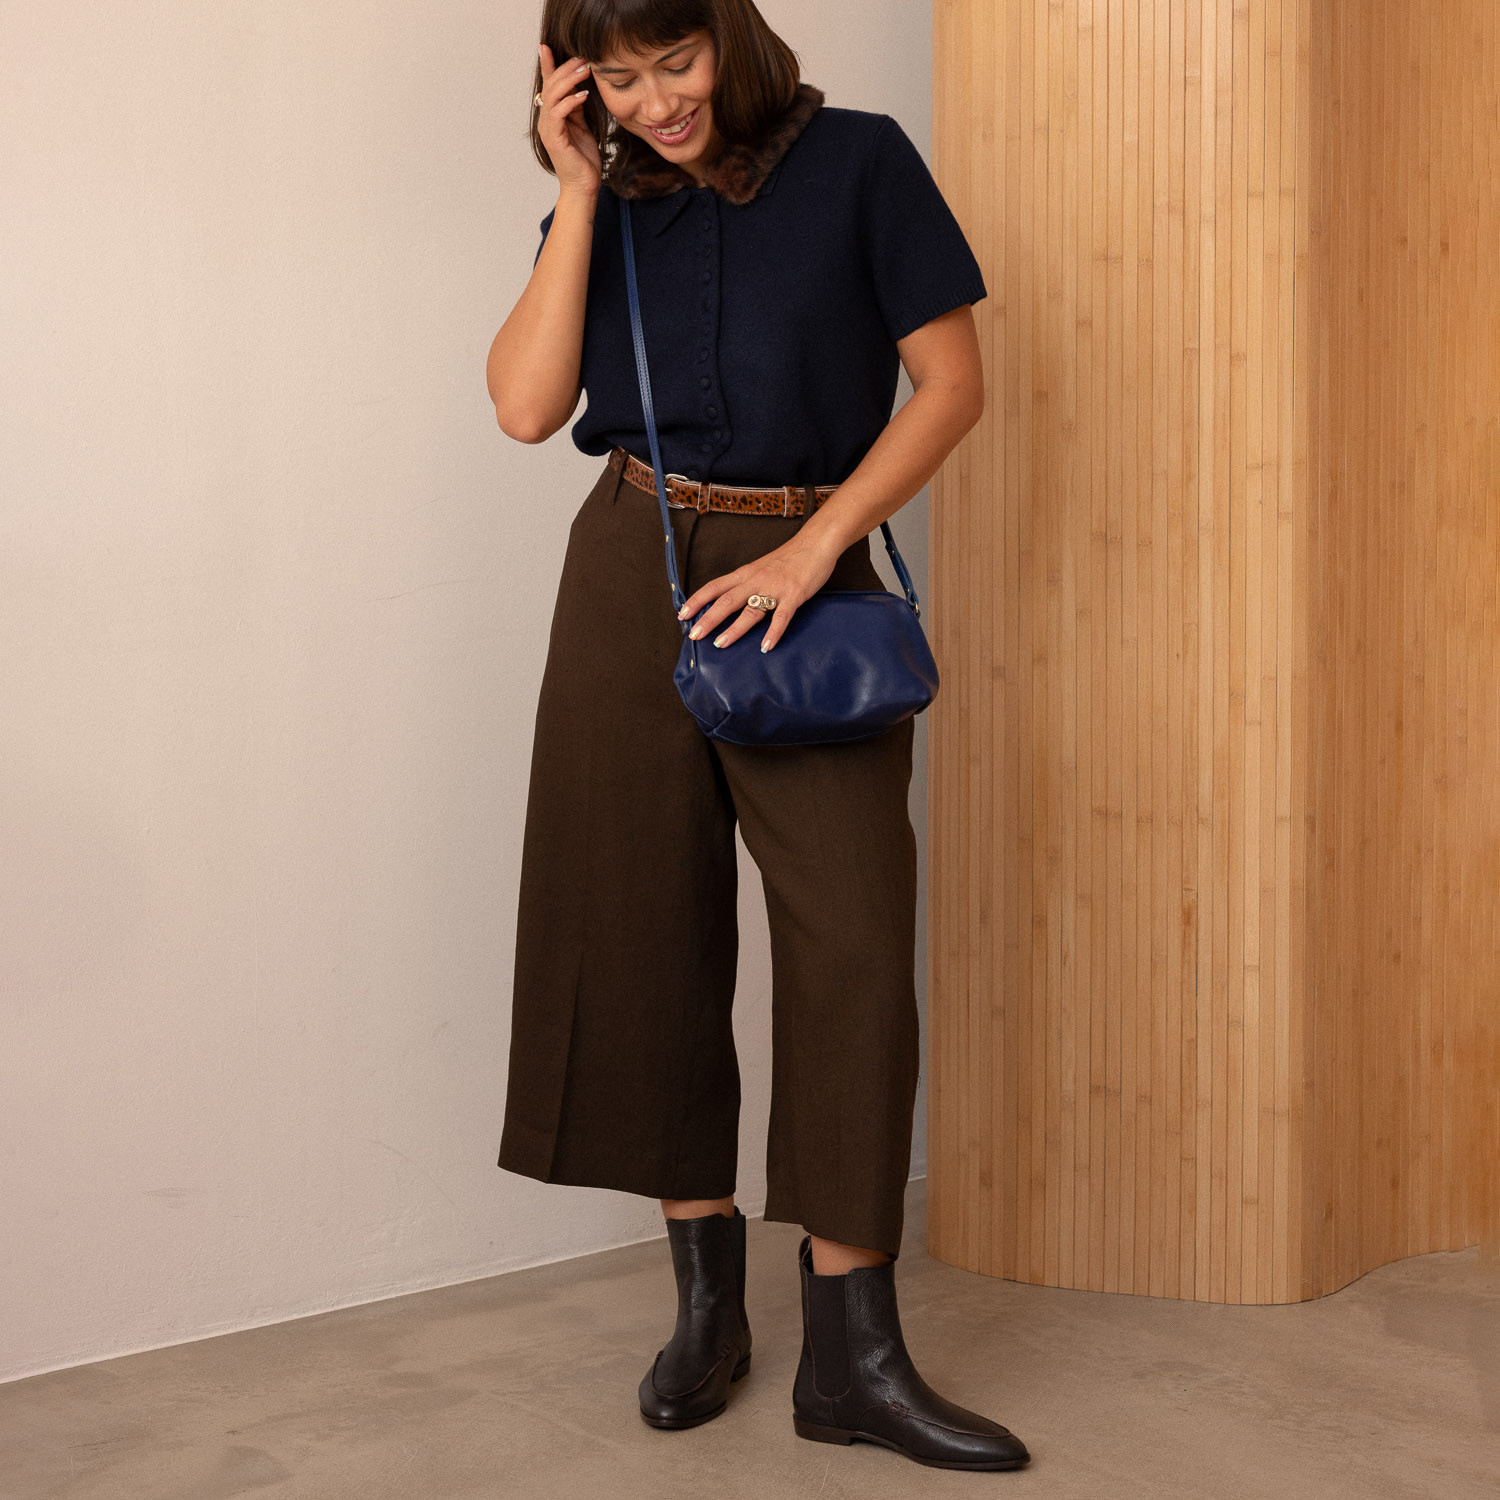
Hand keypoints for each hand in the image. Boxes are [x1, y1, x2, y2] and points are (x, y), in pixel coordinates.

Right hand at [535, 42, 600, 193]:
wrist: (584, 186)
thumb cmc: (583, 159)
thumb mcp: (581, 126)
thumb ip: (576, 108)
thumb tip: (578, 88)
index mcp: (551, 116)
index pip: (548, 85)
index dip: (548, 65)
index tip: (549, 45)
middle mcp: (546, 120)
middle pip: (550, 86)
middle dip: (566, 68)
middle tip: (583, 58)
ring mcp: (548, 129)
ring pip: (553, 95)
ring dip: (569, 80)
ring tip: (585, 70)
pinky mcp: (555, 139)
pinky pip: (559, 113)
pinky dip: (570, 101)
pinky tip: (583, 95)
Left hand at [676, 531, 839, 651]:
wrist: (815, 543)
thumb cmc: (789, 558)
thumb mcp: (761, 568)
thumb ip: (747, 584)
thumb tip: (730, 602)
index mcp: (745, 573)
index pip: (714, 587)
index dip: (697, 601)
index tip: (682, 615)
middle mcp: (755, 580)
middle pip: (726, 601)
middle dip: (709, 619)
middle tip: (694, 636)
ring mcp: (774, 588)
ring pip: (750, 610)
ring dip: (734, 629)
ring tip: (720, 644)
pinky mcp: (794, 595)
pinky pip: (781, 617)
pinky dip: (773, 632)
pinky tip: (766, 647)